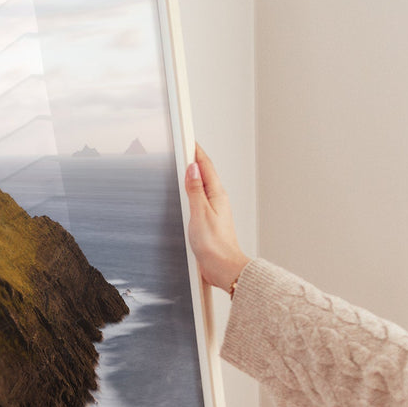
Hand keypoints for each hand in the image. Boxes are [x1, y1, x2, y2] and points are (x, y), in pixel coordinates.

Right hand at [185, 144, 250, 290]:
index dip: (196, 151)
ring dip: (193, 175)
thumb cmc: (215, 246)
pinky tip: (187, 194)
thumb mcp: (200, 214)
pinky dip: (192, 191)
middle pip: (204, 174)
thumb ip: (195, 190)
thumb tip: (192, 169)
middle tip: (184, 146)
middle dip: (193, 159)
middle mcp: (217, 200)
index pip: (205, 166)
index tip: (188, 138)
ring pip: (202, 186)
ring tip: (183, 164)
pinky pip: (199, 199)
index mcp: (216, 195)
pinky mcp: (209, 221)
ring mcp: (213, 210)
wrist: (223, 268)